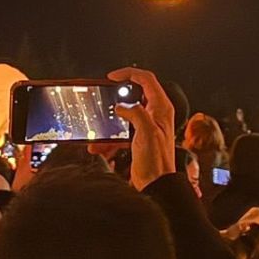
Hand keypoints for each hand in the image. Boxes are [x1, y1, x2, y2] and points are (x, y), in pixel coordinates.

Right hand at [108, 68, 175, 190]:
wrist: (156, 184)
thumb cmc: (157, 161)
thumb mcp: (146, 133)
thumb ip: (135, 113)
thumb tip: (122, 106)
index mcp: (160, 108)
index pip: (146, 79)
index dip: (129, 73)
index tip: (112, 77)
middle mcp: (155, 114)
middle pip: (133, 96)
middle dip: (115, 101)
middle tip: (102, 101)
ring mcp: (147, 125)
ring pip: (123, 116)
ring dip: (109, 124)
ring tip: (97, 134)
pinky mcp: (139, 138)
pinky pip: (120, 132)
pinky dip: (109, 138)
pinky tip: (100, 147)